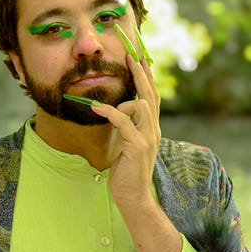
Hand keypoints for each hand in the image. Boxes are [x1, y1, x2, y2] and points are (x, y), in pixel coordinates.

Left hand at [91, 53, 160, 207]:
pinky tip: (96, 107)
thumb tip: (120, 111)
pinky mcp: (137, 146)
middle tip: (131, 55)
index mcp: (151, 127)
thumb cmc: (127, 172)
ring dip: (125, 97)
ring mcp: (148, 137)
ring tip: (107, 97)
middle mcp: (153, 129)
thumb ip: (128, 127)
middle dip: (141, 73)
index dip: (146, 76)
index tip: (139, 58)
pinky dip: (110, 111)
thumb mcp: (129, 144)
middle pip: (151, 94)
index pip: (152, 95)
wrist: (134, 197)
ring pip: (143, 104)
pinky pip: (124, 122)